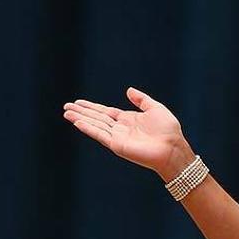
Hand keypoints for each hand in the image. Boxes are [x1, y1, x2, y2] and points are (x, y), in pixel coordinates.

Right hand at [62, 88, 193, 177]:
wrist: (172, 147)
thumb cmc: (168, 130)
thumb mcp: (155, 108)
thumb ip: (141, 99)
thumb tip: (128, 90)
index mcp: (128, 119)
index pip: (105, 112)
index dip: (92, 107)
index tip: (78, 102)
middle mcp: (120, 128)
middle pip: (96, 118)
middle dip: (81, 112)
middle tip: (66, 106)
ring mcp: (117, 137)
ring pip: (95, 125)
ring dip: (80, 119)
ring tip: (66, 113)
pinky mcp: (117, 145)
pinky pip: (100, 134)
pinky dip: (88, 128)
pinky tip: (77, 122)